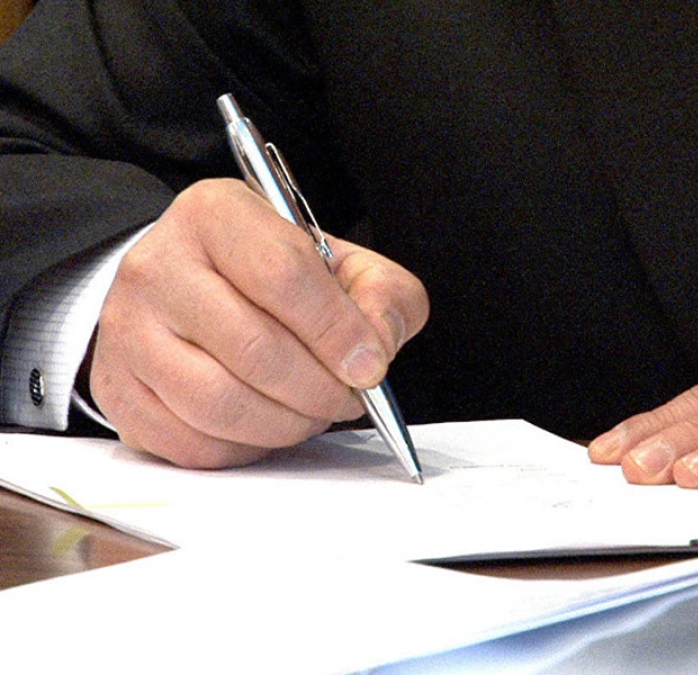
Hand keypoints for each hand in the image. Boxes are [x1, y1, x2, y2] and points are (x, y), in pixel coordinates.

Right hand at [90, 179, 428, 467]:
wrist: (193, 286)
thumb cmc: (275, 276)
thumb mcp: (342, 263)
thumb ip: (382, 294)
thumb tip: (376, 348)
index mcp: (216, 215)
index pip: (283, 275)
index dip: (338, 332)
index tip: (370, 366)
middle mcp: (157, 266)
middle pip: (255, 349)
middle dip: (320, 390)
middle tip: (347, 398)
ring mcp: (127, 330)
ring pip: (220, 404)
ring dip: (286, 424)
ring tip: (311, 412)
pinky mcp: (118, 388)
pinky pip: (191, 443)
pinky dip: (245, 448)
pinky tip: (267, 424)